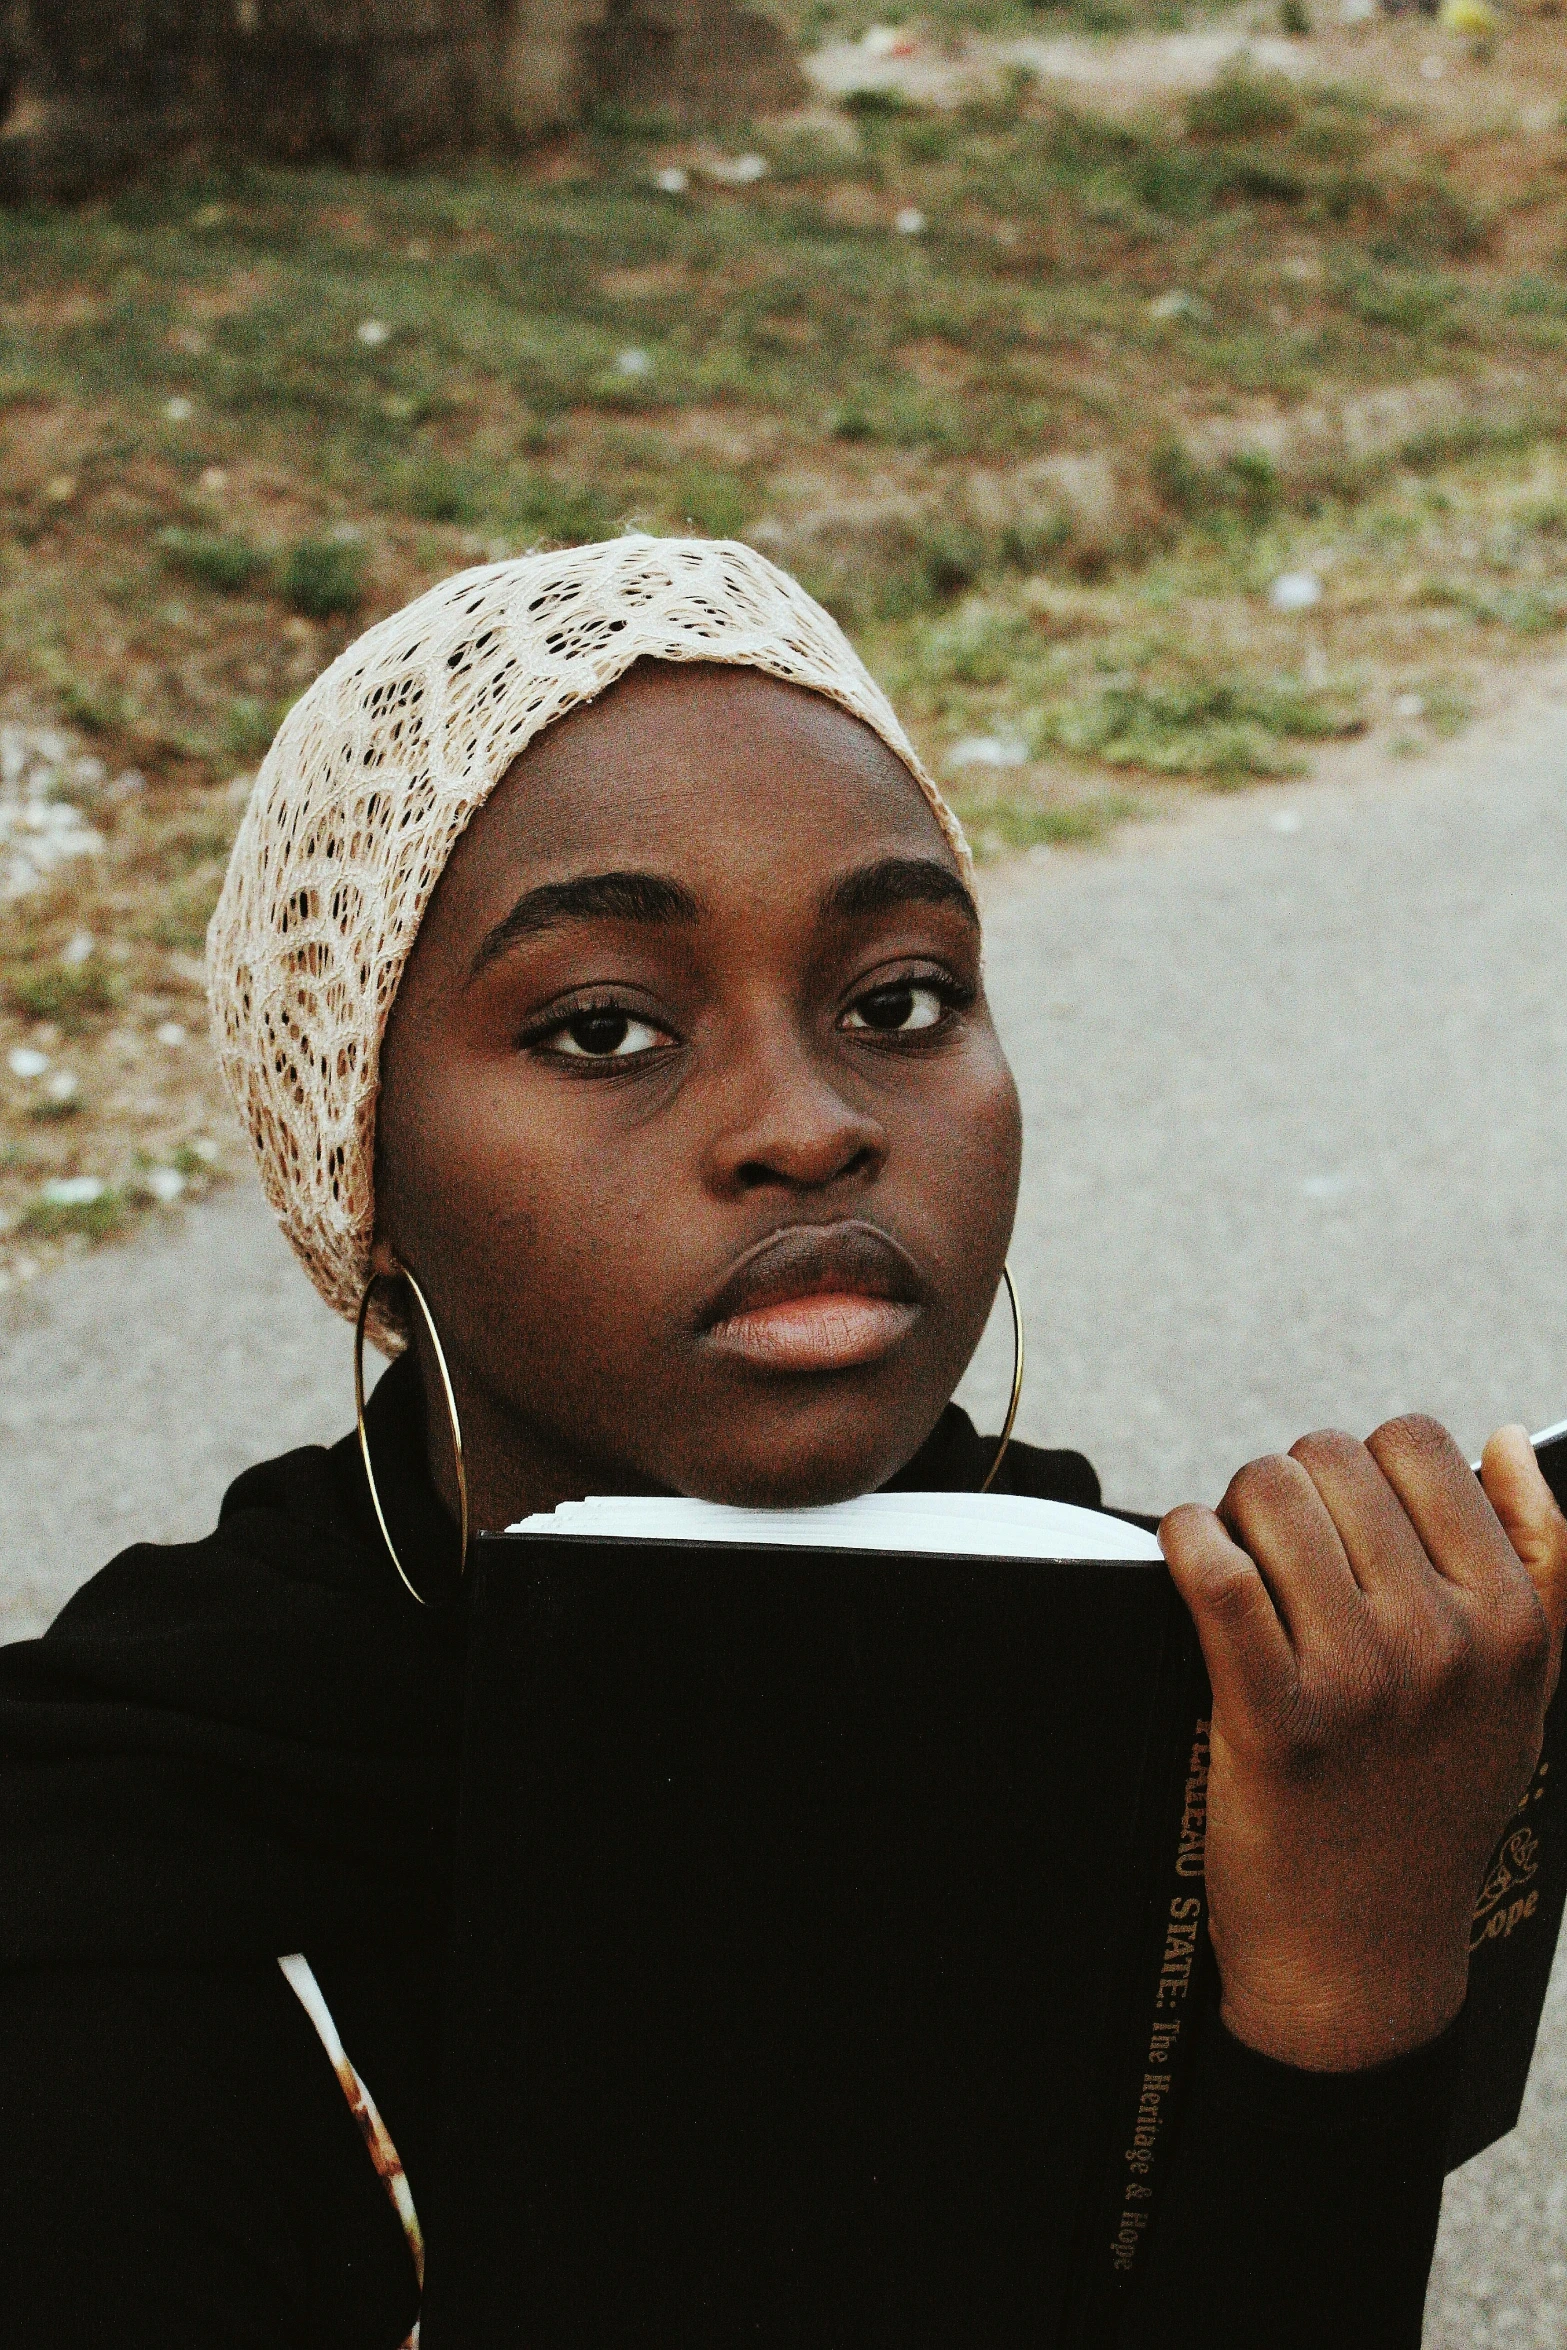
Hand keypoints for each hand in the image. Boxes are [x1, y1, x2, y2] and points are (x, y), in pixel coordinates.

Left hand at [1161, 1417, 1566, 2071]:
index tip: (1344, 1508)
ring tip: (1238, 1550)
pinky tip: (1191, 1551)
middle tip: (1279, 1536)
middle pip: (1334, 1459)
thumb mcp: (1525, 1689)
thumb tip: (1500, 1440)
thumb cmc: (1433, 1804)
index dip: (1365, 1458)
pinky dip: (1189, 1540)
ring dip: (1237, 1507)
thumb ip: (1543, 1559)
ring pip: (1272, 1497)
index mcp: (1513, 1622)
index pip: (1423, 1444)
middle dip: (1293, 1480)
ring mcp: (1362, 1683)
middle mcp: (1448, 1644)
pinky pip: (1218, 1575)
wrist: (1366, 1956)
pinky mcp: (1274, 1722)